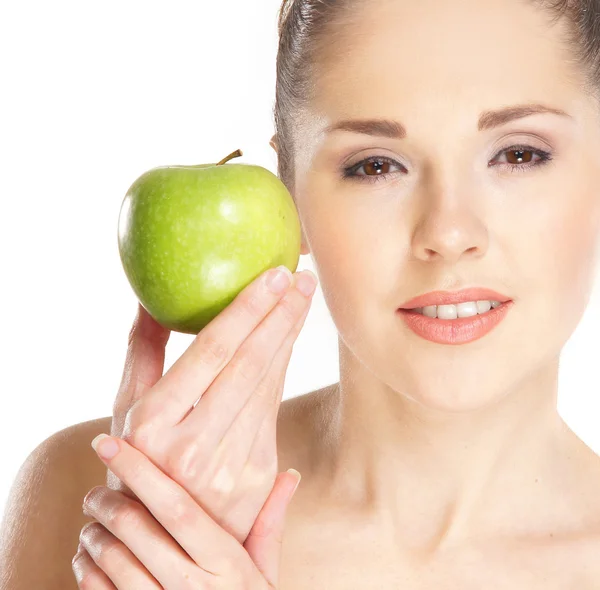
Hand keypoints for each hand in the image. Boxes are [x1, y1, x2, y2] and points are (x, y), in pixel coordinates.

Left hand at [72, 433, 299, 587]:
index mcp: (226, 561)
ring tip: (92, 519)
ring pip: (111, 559)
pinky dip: (84, 567)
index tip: (109, 443)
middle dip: (106, 499)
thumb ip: (271, 520)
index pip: (176, 505)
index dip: (140, 470)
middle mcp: (192, 586)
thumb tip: (291, 474)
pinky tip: (87, 553)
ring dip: (93, 532)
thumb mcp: (265, 570)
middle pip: (136, 528)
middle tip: (96, 487)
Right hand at [76, 265, 314, 568]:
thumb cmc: (137, 457)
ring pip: (269, 386)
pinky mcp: (257, 478)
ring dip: (289, 339)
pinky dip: (282, 370)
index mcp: (152, 427)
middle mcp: (192, 451)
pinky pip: (273, 409)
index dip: (248, 311)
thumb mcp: (125, 409)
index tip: (274, 275)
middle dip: (282, 316)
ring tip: (301, 300)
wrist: (162, 531)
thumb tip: (153, 297)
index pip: (211, 354)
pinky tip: (287, 341)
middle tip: (303, 277)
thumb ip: (141, 352)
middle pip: (251, 367)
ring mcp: (230, 469)